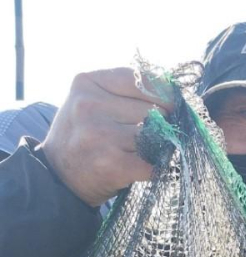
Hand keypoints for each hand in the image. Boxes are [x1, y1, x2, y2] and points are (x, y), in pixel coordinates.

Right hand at [42, 68, 172, 206]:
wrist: (57, 177)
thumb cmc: (83, 135)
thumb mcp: (91, 100)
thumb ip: (125, 92)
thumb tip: (177, 97)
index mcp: (86, 82)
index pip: (143, 79)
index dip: (163, 94)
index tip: (168, 106)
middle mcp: (89, 105)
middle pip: (153, 109)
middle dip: (157, 124)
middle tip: (140, 137)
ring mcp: (100, 135)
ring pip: (155, 136)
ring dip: (155, 148)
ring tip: (134, 153)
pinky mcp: (111, 164)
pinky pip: (153, 163)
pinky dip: (155, 168)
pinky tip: (139, 169)